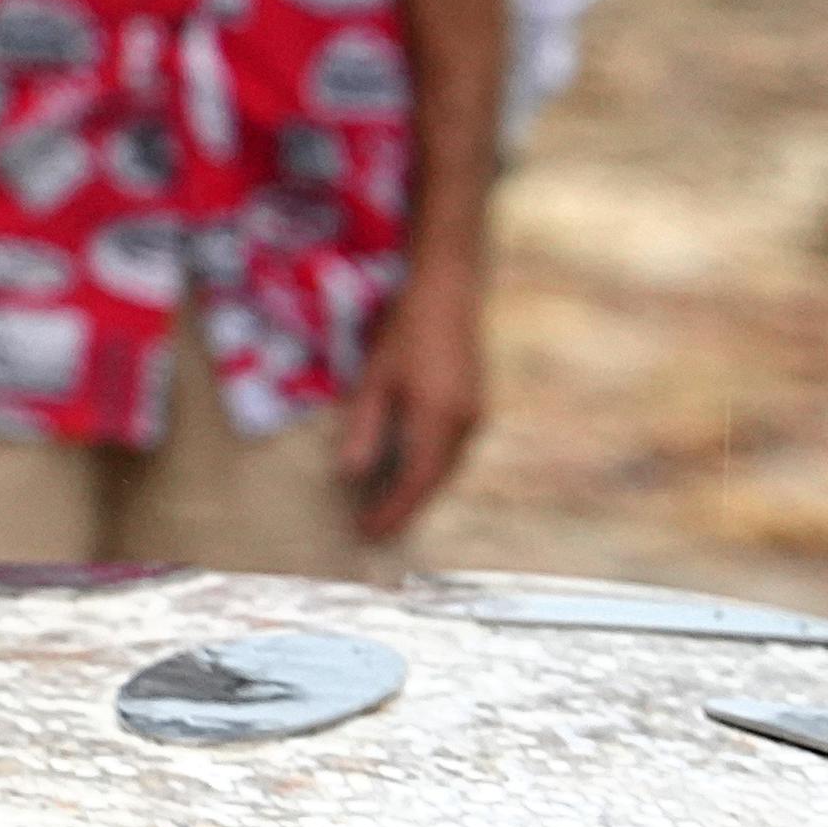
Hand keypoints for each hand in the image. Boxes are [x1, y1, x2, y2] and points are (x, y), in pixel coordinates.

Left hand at [336, 257, 486, 539]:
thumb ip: (365, 428)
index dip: (392, 511)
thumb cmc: (404, 331)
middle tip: (372, 529)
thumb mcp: (375, 379)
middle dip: (404, 507)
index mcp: (440, 420)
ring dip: (418, 490)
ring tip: (386, 508)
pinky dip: (429, 468)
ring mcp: (476, 416)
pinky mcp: (476, 406)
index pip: (416, 482)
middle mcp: (466, 425)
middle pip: (435, 480)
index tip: (367, 533)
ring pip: (446, 468)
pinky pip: (452, 451)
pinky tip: (408, 471)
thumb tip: (351, 475)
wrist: (448, 293)